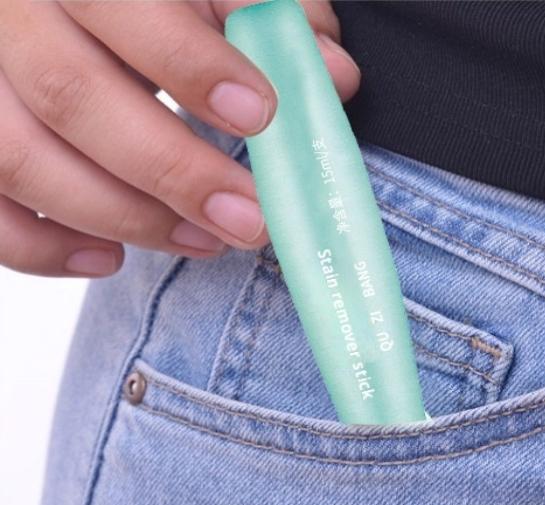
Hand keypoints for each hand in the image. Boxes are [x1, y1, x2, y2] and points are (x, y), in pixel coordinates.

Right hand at [0, 0, 360, 276]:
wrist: (68, 10)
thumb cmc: (145, 2)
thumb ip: (261, 12)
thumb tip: (332, 74)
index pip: (117, 1)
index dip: (190, 64)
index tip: (263, 118)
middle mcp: (7, 15)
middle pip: (69, 94)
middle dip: (173, 170)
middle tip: (251, 220)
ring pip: (23, 159)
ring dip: (125, 217)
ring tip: (207, 242)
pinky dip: (45, 248)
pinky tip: (110, 259)